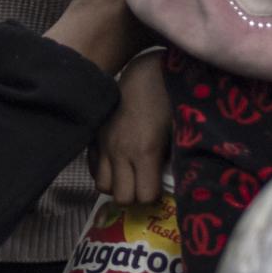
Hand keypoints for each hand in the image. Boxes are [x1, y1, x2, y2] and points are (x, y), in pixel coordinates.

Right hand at [92, 47, 171, 208]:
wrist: (144, 75)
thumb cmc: (169, 101)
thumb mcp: (179, 132)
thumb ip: (173, 160)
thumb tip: (171, 182)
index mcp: (145, 152)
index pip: (144, 196)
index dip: (154, 196)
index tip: (160, 187)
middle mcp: (120, 152)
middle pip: (121, 197)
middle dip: (134, 195)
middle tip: (144, 185)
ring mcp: (104, 144)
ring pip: (102, 185)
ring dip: (116, 185)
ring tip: (129, 176)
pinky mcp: (95, 137)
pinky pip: (92, 167)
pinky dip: (104, 171)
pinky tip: (116, 164)